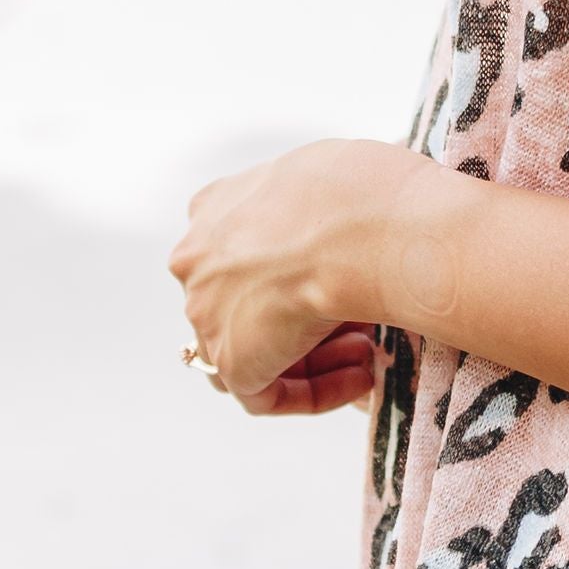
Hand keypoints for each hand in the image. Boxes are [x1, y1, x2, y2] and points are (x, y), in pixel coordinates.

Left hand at [169, 141, 411, 415]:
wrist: (360, 228)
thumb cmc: (365, 194)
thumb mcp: (334, 175)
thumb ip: (316, 210)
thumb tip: (350, 231)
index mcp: (215, 208)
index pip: (242, 251)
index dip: (295, 272)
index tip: (343, 277)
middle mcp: (197, 259)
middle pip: (247, 303)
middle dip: (306, 316)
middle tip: (362, 322)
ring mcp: (206, 311)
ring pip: (254, 348)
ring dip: (314, 355)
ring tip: (371, 352)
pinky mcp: (229, 360)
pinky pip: (265, 393)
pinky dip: (315, 391)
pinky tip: (362, 377)